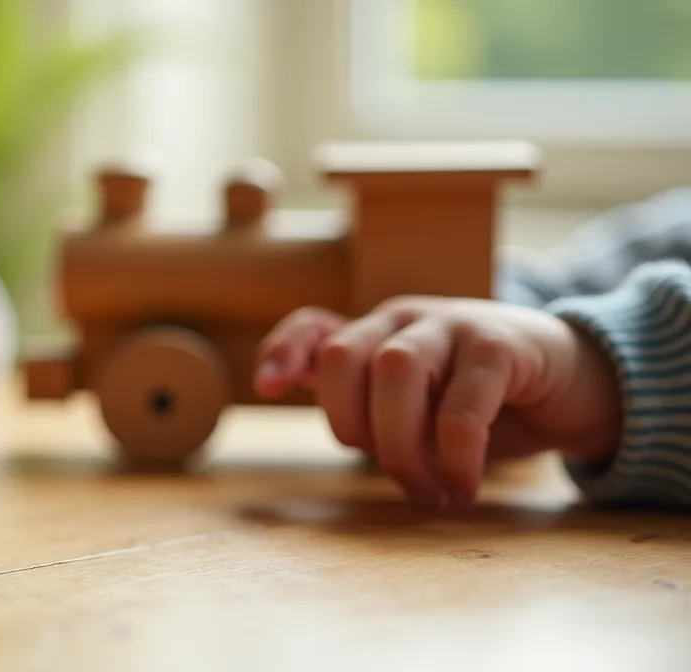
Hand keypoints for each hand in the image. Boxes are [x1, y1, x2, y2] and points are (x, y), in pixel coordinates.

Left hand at [254, 297, 622, 508]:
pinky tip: (464, 488)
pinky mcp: (501, 344)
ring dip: (400, 445)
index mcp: (378, 333)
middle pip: (344, 357)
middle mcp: (406, 319)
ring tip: (428, 493)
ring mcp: (453, 324)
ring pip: (394, 370)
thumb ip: (365, 399)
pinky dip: (454, 456)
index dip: (284, 350)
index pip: (316, 328)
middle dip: (349, 424)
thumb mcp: (418, 402)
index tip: (267, 388)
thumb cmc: (484, 399)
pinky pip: (460, 405)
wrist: (578, 385)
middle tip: (390, 477)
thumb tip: (294, 395)